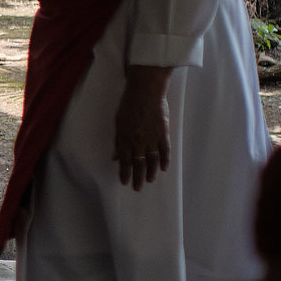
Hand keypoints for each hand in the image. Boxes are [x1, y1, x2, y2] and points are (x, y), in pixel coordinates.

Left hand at [113, 65, 172, 190]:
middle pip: (138, 164)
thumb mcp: (118, 123)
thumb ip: (118, 141)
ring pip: (152, 160)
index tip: (124, 182)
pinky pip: (165, 150)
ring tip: (150, 180)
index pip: (125, 161)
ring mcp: (152, 139)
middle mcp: (138, 142)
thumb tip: (115, 156)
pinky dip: (165, 160)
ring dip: (151, 172)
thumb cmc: (129, 104)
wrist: (145, 93)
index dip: (125, 172)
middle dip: (138, 177)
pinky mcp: (163, 133)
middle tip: (137, 188)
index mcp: (125, 139)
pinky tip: (164, 168)